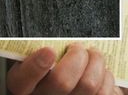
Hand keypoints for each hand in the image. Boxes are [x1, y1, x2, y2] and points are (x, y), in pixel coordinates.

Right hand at [6, 43, 120, 94]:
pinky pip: (104, 92)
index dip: (35, 66)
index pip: (21, 80)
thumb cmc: (58, 67)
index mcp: (24, 86)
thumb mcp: (42, 59)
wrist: (74, 89)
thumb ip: (44, 50)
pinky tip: (100, 73)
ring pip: (88, 84)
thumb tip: (58, 38)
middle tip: (78, 48)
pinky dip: (106, 77)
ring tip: (93, 56)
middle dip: (76, 56)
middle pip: (61, 81)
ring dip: (96, 62)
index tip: (48, 51)